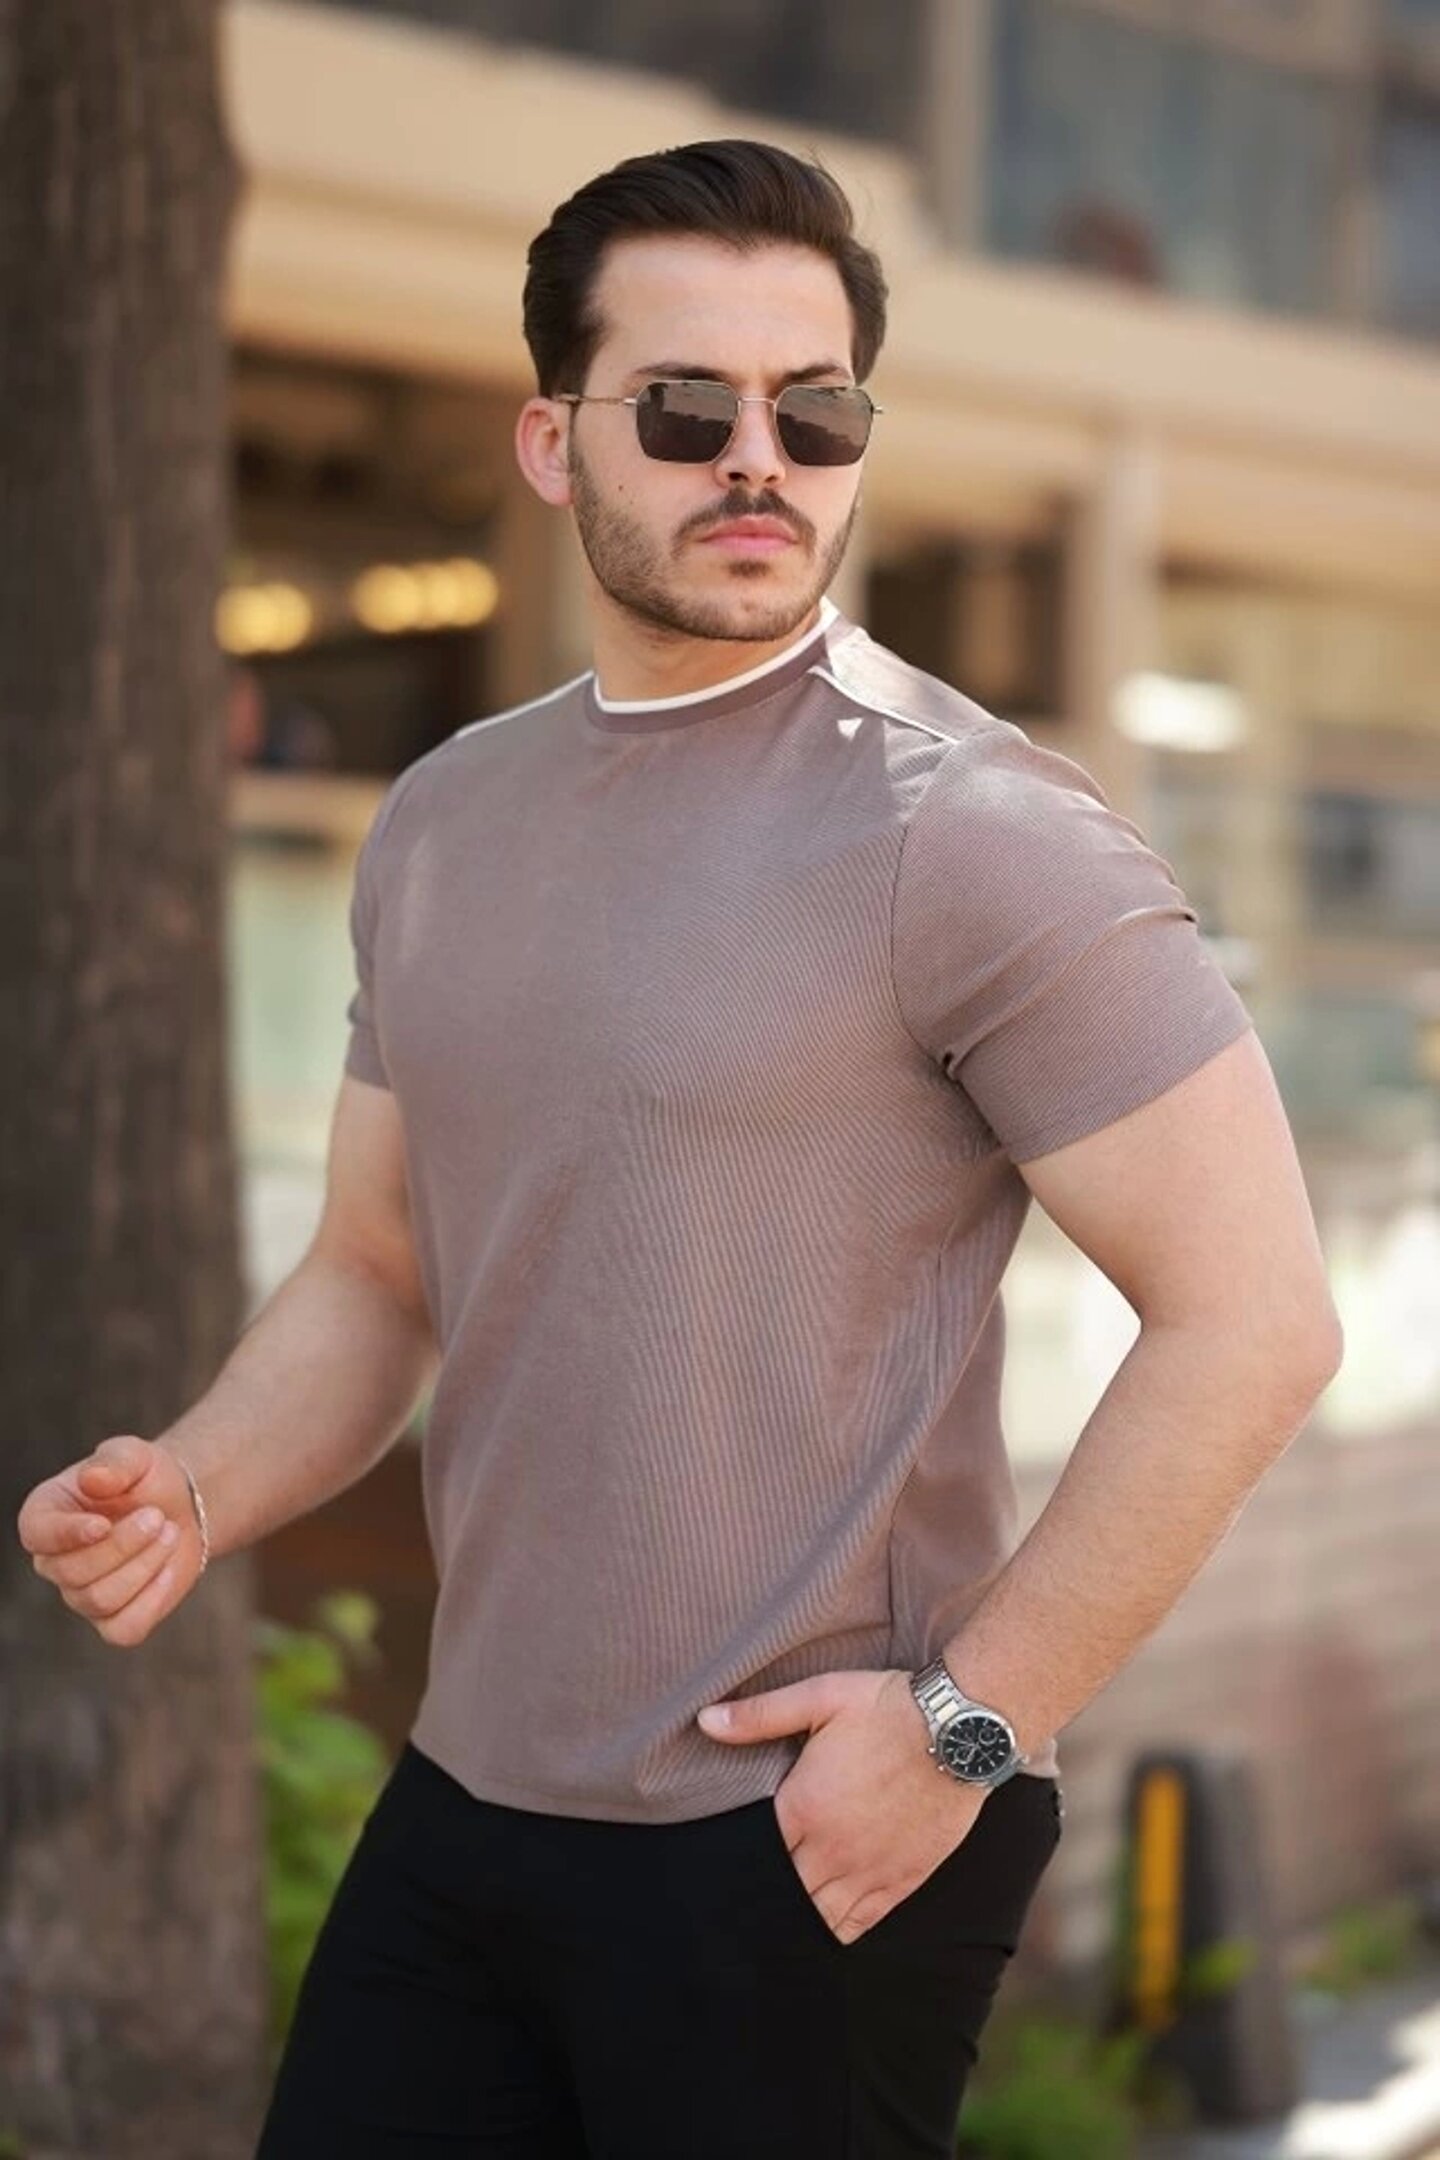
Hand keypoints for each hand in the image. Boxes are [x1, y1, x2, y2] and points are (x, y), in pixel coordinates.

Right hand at [16, 1433, 204, 1646]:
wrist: (180, 1508)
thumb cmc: (146, 1479)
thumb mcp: (135, 1456)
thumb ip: (114, 1462)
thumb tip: (92, 1479)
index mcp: (45, 1515)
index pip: (36, 1534)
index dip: (66, 1535)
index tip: (103, 1524)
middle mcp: (55, 1560)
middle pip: (73, 1572)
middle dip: (124, 1545)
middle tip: (157, 1517)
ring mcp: (80, 1595)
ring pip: (100, 1600)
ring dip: (145, 1565)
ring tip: (170, 1533)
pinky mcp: (113, 1619)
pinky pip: (124, 1629)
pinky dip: (153, 1600)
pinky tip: (169, 1570)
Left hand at [697, 1667, 986, 1943]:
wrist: (959, 1728)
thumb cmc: (887, 1706)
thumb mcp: (819, 1697)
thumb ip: (759, 1715)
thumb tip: (705, 1720)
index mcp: (804, 1807)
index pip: (755, 1853)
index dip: (738, 1862)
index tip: (718, 1871)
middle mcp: (832, 1849)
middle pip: (782, 1892)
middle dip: (764, 1895)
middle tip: (741, 1904)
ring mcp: (869, 1870)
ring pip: (818, 1916)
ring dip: (796, 1918)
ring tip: (777, 1923)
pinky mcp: (902, 1881)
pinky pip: (860, 1923)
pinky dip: (837, 1930)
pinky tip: (823, 1928)